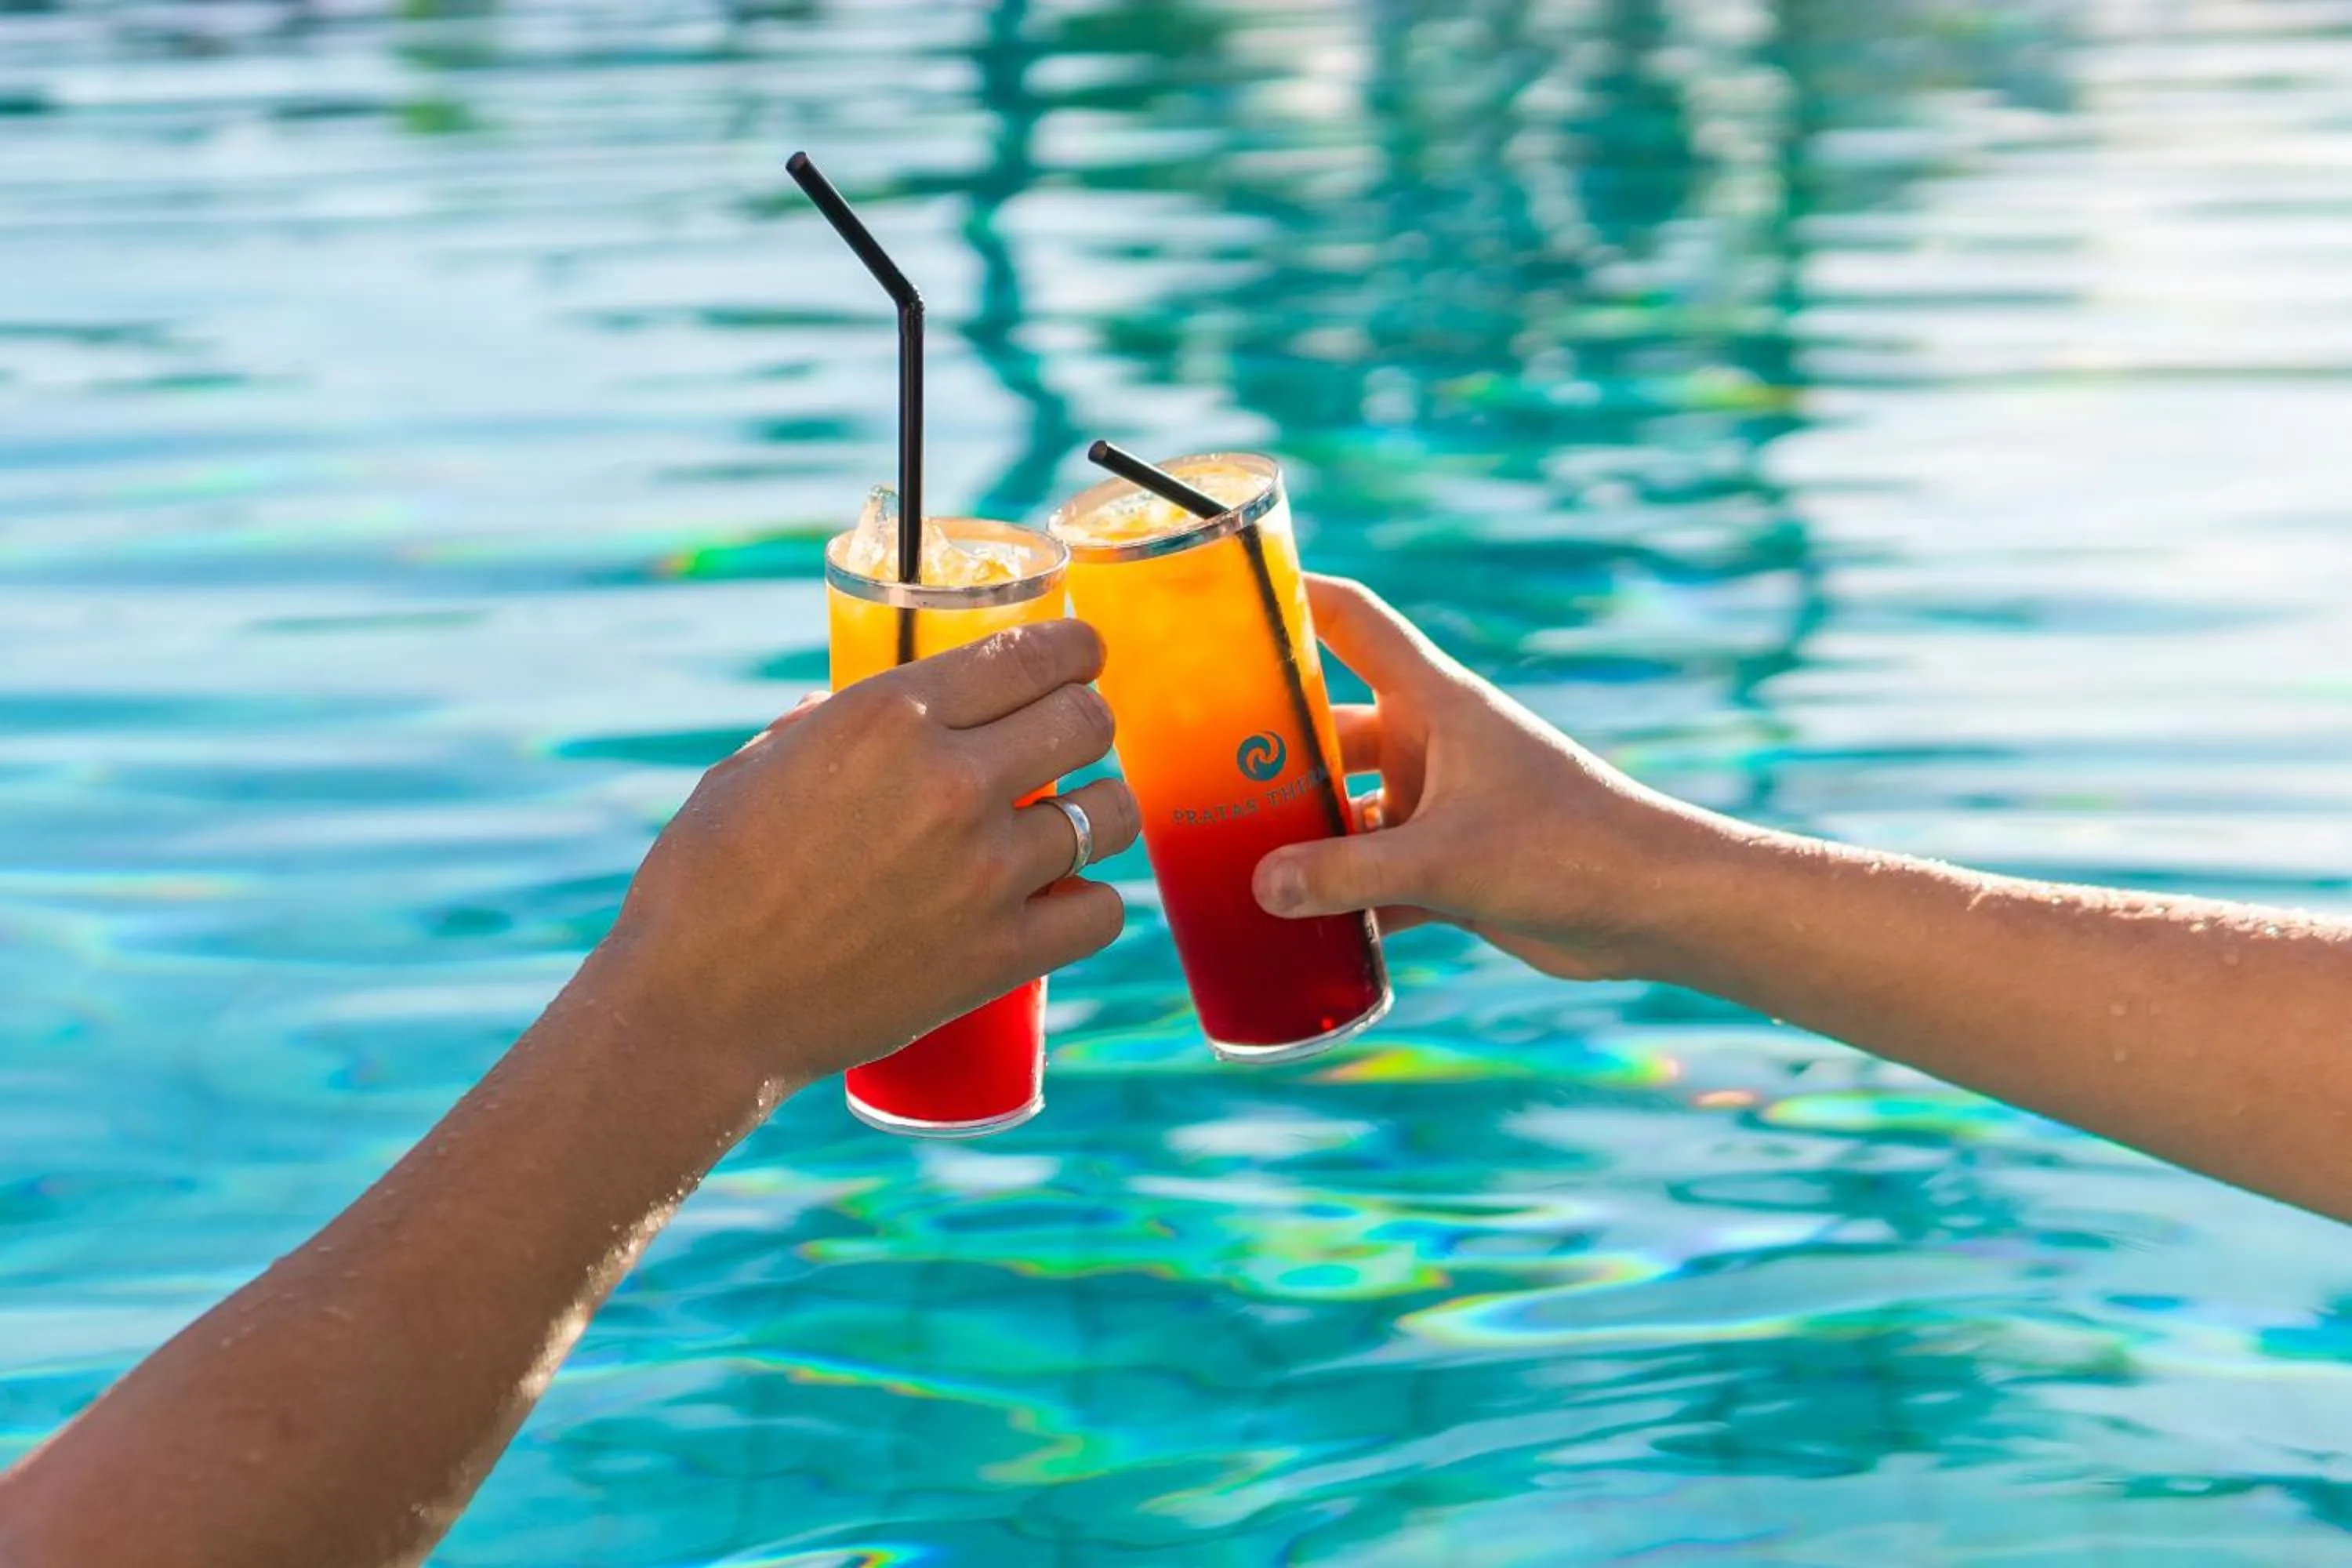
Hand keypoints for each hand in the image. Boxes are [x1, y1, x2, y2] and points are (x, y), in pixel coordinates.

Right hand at [584, 618, 1138, 1092]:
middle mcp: (952, 782)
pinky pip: (1104, 912)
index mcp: (890, 717)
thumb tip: (859, 704)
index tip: (1083, 657)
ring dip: (1101, 808)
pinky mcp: (1000, 956)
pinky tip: (1065, 899)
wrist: (699, 1010)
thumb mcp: (756, 765)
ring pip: (1112, 813)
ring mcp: (985, 873)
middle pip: (1088, 721)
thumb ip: (826, 725)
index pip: (1033, 653)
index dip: (1075, 650)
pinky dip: (1091, 903)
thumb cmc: (705, 880)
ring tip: (1078, 818)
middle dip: (1088, 719)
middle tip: (1075, 736)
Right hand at [1252, 576, 1722, 981]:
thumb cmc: (1568, 851)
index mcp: (1436, 703)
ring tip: (1220, 850)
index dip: (1294, 596)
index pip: (1352, 622)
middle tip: (1190, 764)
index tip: (1228, 592)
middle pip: (1329, 727)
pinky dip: (1336, 895)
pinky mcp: (1454, 866)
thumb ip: (1345, 873)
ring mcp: (1442, 806)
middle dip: (1268, 746)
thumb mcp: (1445, 860)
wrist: (1657, 908)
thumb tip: (1257, 887)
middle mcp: (1433, 744)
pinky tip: (1283, 923)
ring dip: (1298, 831)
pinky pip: (1374, 873)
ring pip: (1347, 808)